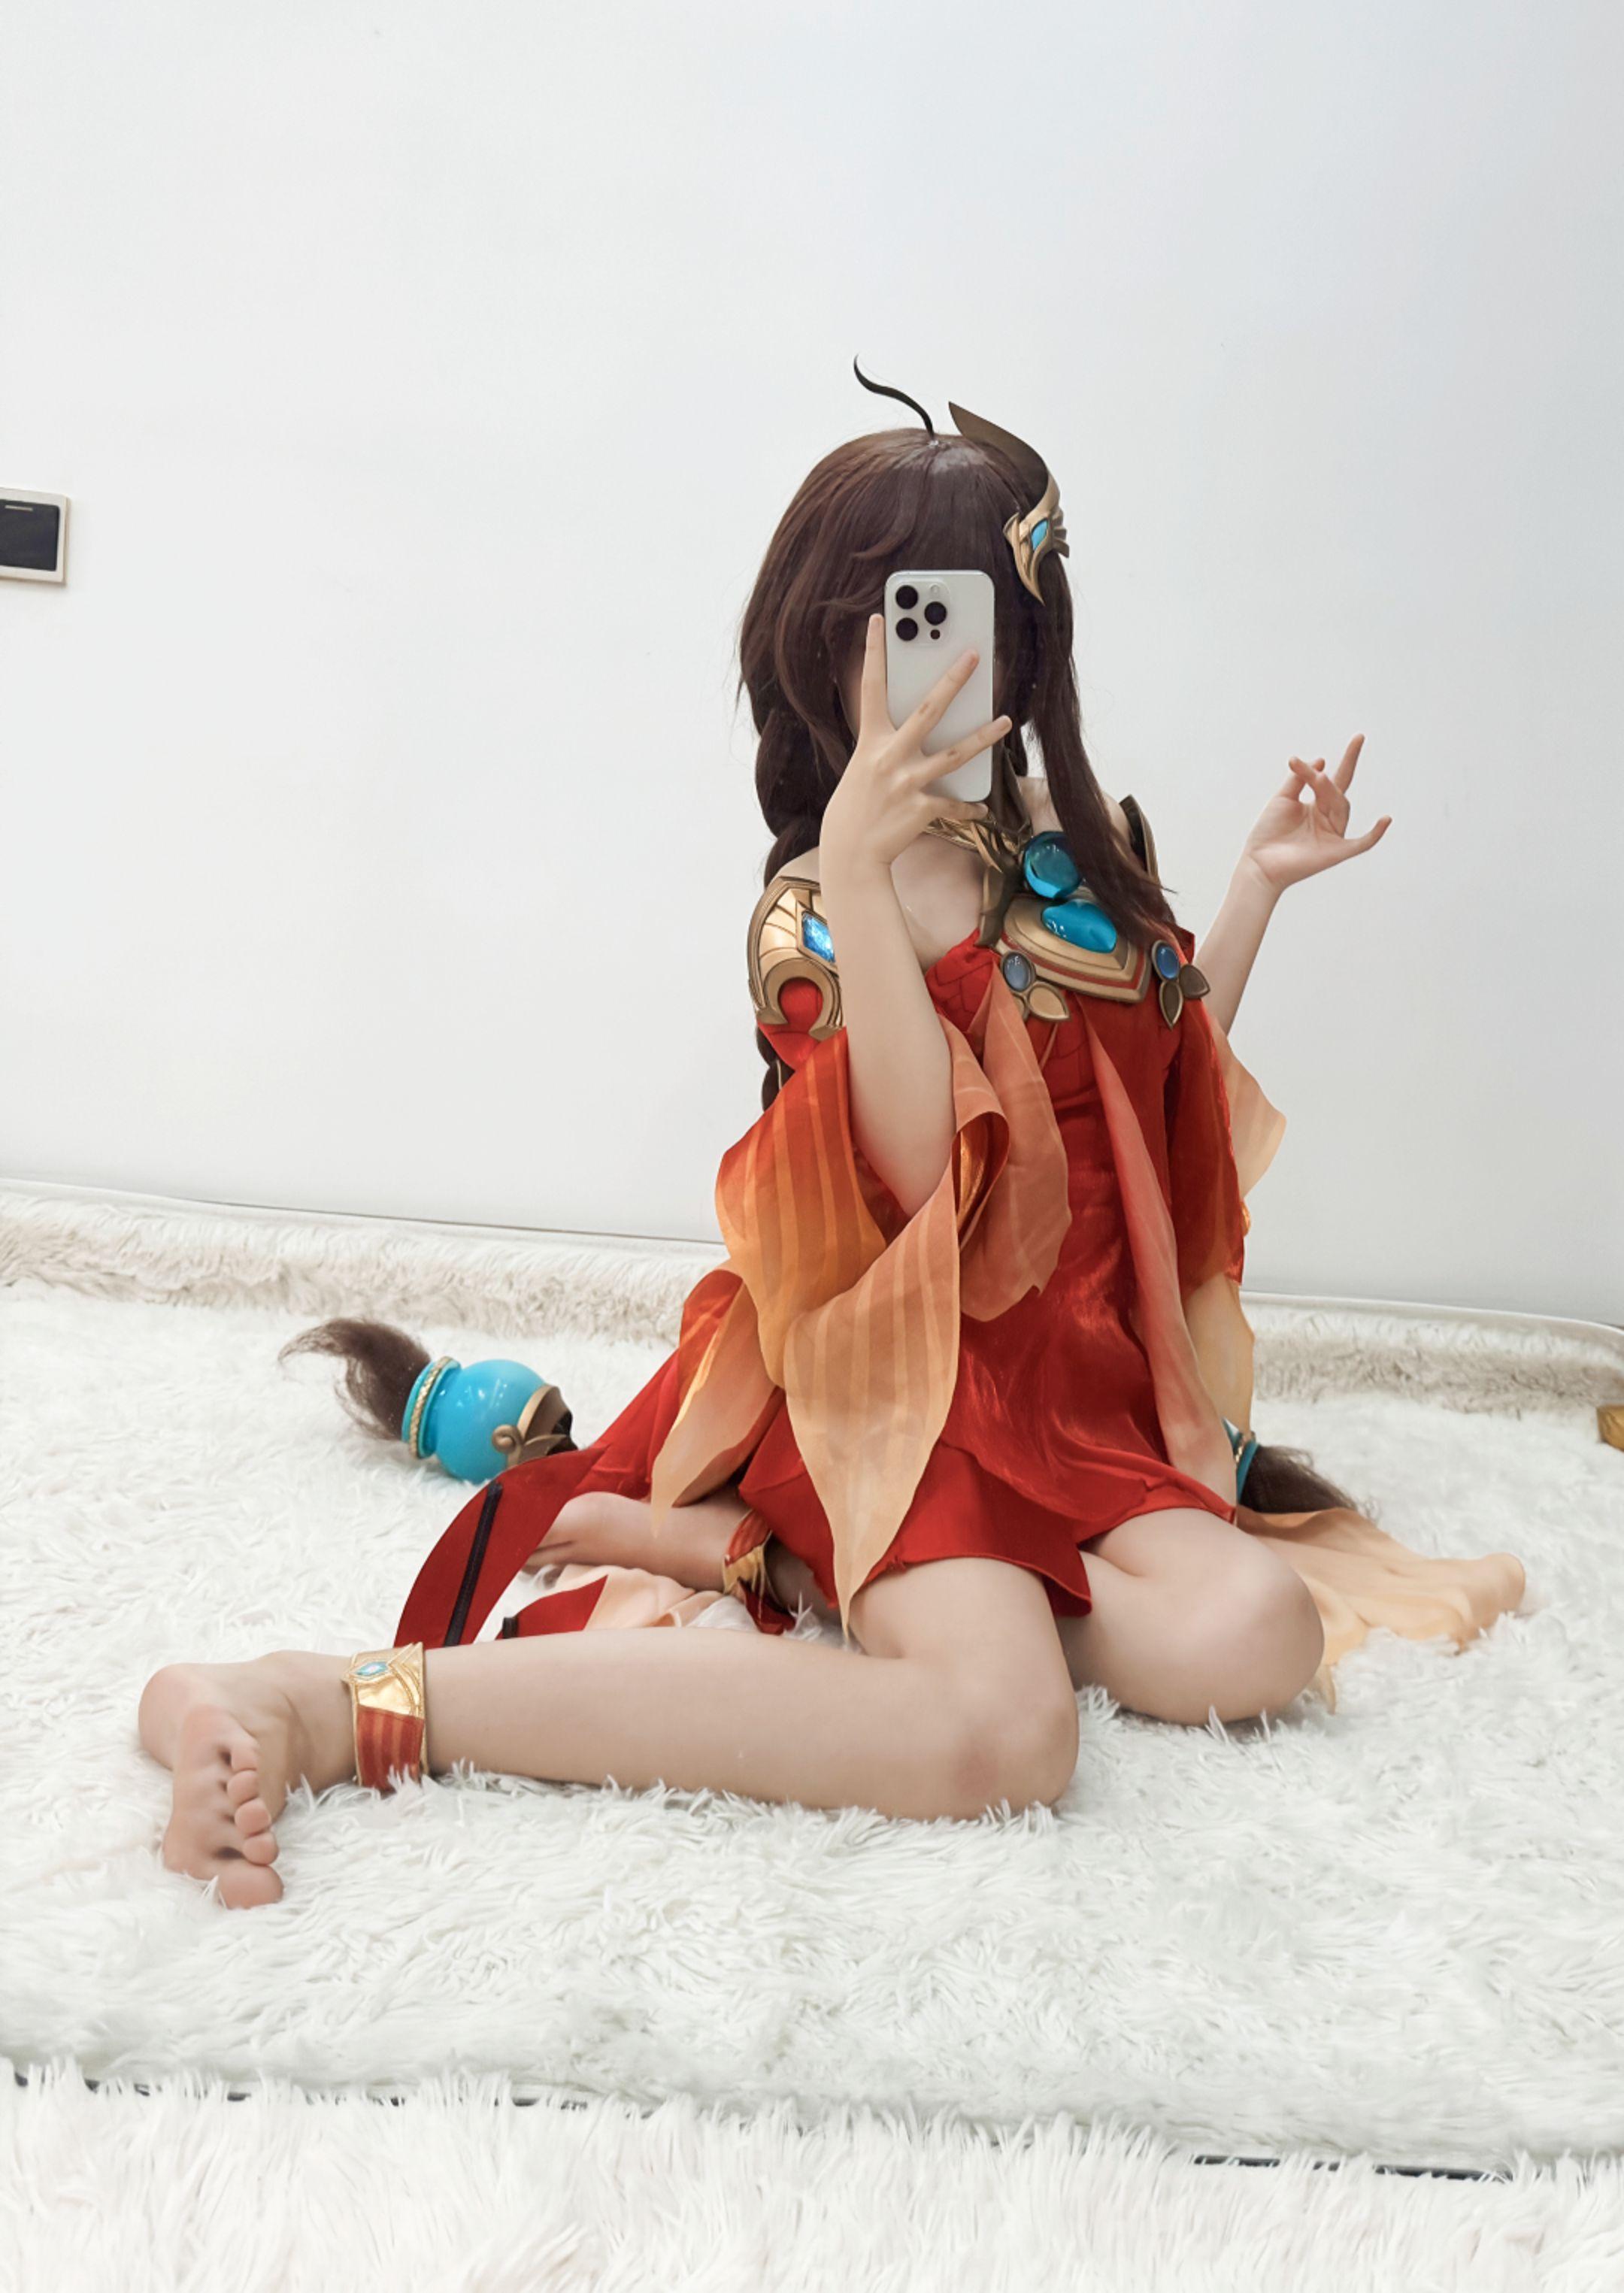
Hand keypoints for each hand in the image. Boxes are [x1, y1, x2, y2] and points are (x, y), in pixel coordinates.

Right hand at [819, 614, 1009, 880]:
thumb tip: (921, 731)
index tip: (879, 620)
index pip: (871, 687)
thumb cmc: (857, 807)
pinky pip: (954, 805)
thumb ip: (889, 746)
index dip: (873, 652)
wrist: (850, 852)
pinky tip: (982, 806)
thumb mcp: (864, 768)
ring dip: (984, 737)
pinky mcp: (921, 809)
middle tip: (975, 655)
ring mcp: (906, 783)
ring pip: (954, 754)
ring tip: (1004, 721)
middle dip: (953, 680)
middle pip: (928, 710)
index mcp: (870, 741)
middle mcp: (888, 757)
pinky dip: (969, 807)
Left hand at [1237, 735, 1392, 894]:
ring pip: (1341, 807)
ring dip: (1329, 792)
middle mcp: (1329, 819)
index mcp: (1318, 806)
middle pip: (1336, 793)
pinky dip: (1375, 834)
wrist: (1258, 863)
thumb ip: (1300, 778)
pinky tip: (1386, 820)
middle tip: (1315, 774)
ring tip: (1317, 780)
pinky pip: (1362, 844)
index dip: (1351, 758)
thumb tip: (1322, 760)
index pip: (1337, 779)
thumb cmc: (1269, 833)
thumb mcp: (1283, 798)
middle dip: (1327, 781)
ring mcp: (1334, 835)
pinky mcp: (1336, 852)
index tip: (1359, 737)